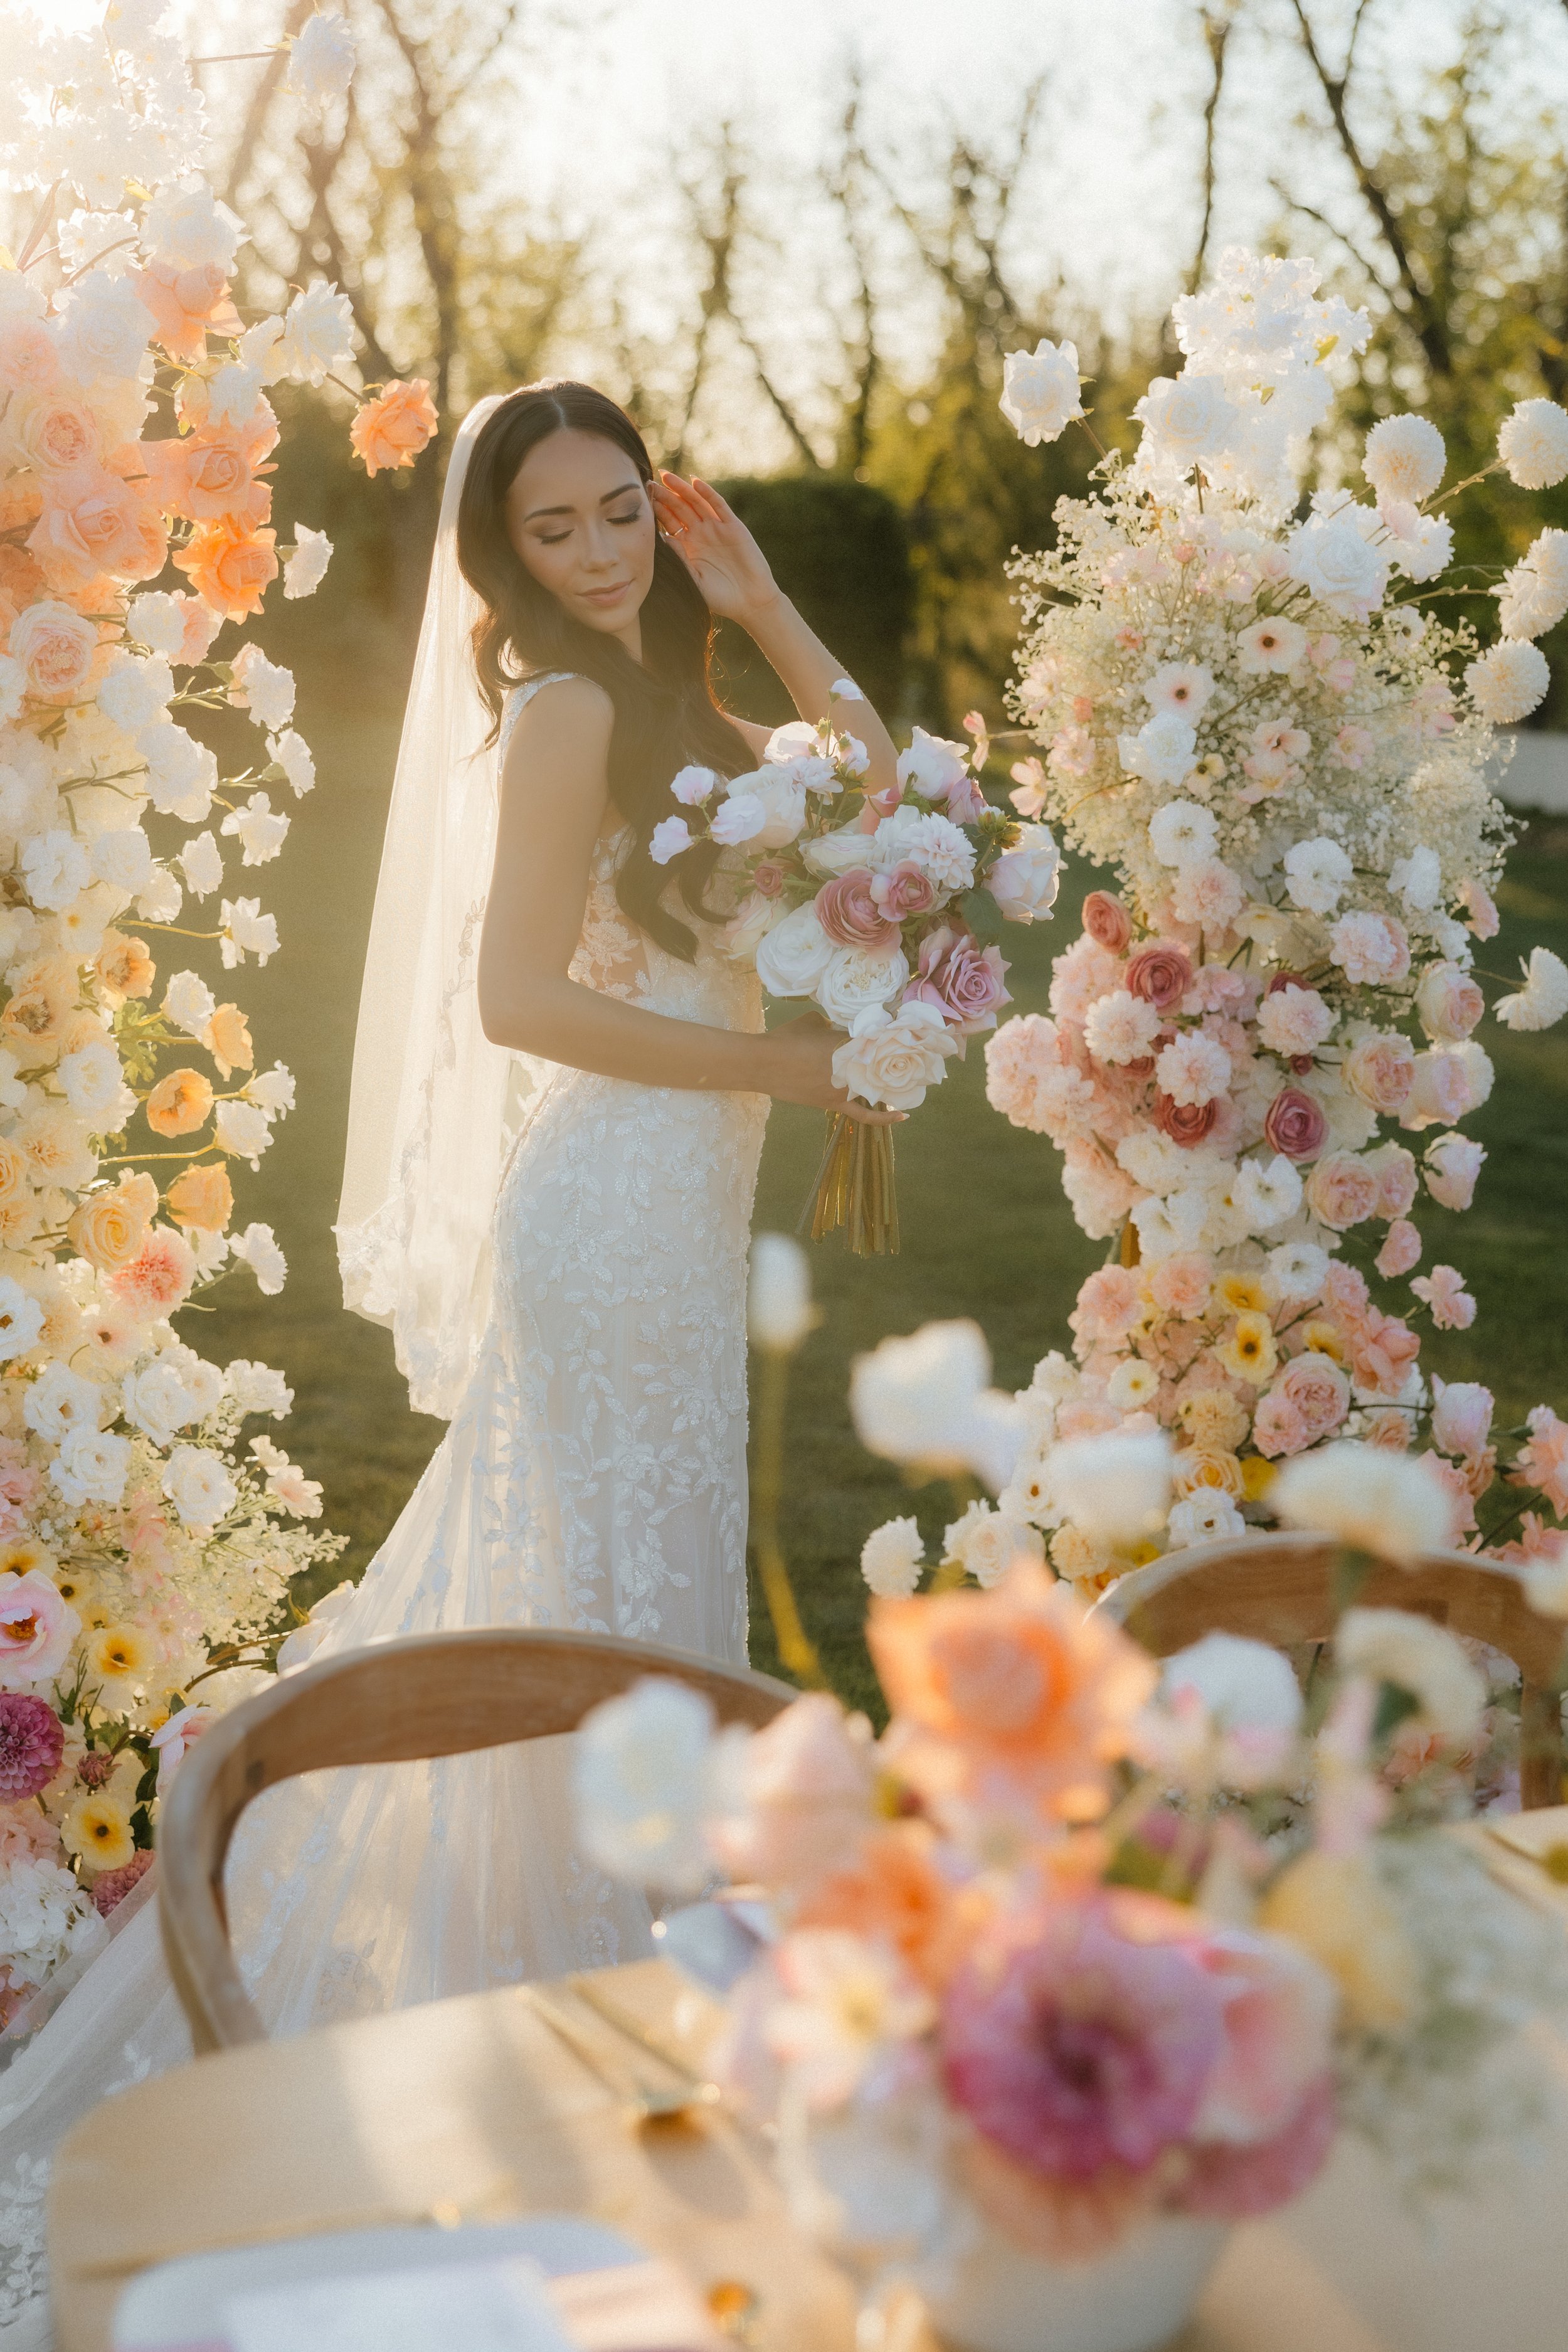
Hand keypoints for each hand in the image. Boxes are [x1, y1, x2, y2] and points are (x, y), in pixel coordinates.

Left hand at [651, 472, 779, 626]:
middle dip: (665, 495)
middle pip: (680, 509)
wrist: (749, 602)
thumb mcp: (693, 579)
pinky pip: (719, 506)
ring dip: (682, 489)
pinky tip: (695, 483)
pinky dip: (708, 494)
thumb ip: (680, 558)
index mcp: (689, 546)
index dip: (657, 510)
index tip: (642, 499)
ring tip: (667, 477)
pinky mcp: (733, 527)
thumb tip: (663, 537)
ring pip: (696, 503)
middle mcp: (701, 533)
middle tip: (649, 482)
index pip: (669, 522)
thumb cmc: (720, 597)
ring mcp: (717, 528)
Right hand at [759, 1012, 905, 1125]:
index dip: (886, 1036)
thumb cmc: (786, 1039)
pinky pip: (865, 1114)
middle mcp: (853, 1065)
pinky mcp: (836, 1103)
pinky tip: (902, 1116)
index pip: (879, 1039)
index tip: (894, 1033)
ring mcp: (846, 1087)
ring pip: (875, 1085)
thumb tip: (835, 1031)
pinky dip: (884, 1117)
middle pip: (881, 1063)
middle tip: (897, 1055)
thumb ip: (830, 1024)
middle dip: (889, 1058)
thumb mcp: (812, 1021)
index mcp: (850, 1042)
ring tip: (898, 1078)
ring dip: (885, 1081)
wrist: (764, 1062)